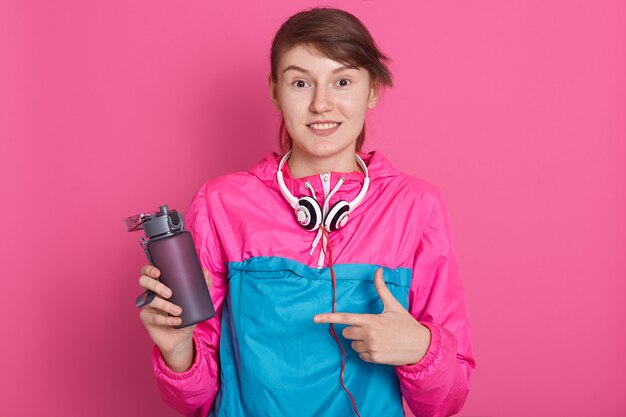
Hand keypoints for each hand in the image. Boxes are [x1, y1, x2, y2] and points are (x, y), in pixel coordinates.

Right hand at [137, 265, 212, 356]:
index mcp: (159, 284)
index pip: (147, 272)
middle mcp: (150, 293)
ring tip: (178, 311)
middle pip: (143, 282)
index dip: (148, 269)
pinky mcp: (146, 319)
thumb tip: (206, 272)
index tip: (158, 272)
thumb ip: (202, 286)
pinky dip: (167, 319)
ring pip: (149, 300)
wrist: (182, 337)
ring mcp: (147, 306)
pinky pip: (153, 317)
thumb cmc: (186, 315)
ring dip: (164, 305)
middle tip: (169, 293)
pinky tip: (177, 321)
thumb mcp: (196, 300)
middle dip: (155, 285)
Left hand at [314, 268, 430, 365]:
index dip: (328, 318)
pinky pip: (361, 355)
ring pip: (353, 345)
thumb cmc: (405, 324)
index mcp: (370, 320)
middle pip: (347, 333)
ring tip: (377, 338)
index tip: (314, 319)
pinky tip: (380, 348)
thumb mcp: (393, 305)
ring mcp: (371, 348)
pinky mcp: (375, 359)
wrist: (420, 345)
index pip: (345, 318)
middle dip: (354, 330)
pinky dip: (367, 352)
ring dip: (360, 342)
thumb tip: (378, 270)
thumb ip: (381, 289)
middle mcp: (368, 334)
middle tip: (369, 328)